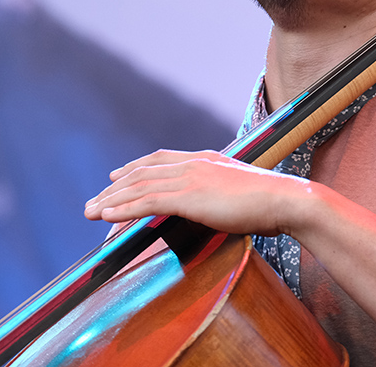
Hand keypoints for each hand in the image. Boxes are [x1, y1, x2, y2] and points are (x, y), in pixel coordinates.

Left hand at [83, 149, 310, 236]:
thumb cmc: (271, 202)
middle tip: (94, 201)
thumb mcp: (241, 192)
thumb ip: (223, 193)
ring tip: (90, 211)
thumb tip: (217, 205)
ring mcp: (190, 178)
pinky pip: (146, 202)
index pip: (161, 159)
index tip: (117, 175)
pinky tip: (106, 216)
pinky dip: (123, 208)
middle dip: (115, 188)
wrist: (286, 200)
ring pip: (139, 186)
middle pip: (143, 172)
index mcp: (205, 159)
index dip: (136, 167)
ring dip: (111, 200)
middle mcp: (193, 163)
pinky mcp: (189, 196)